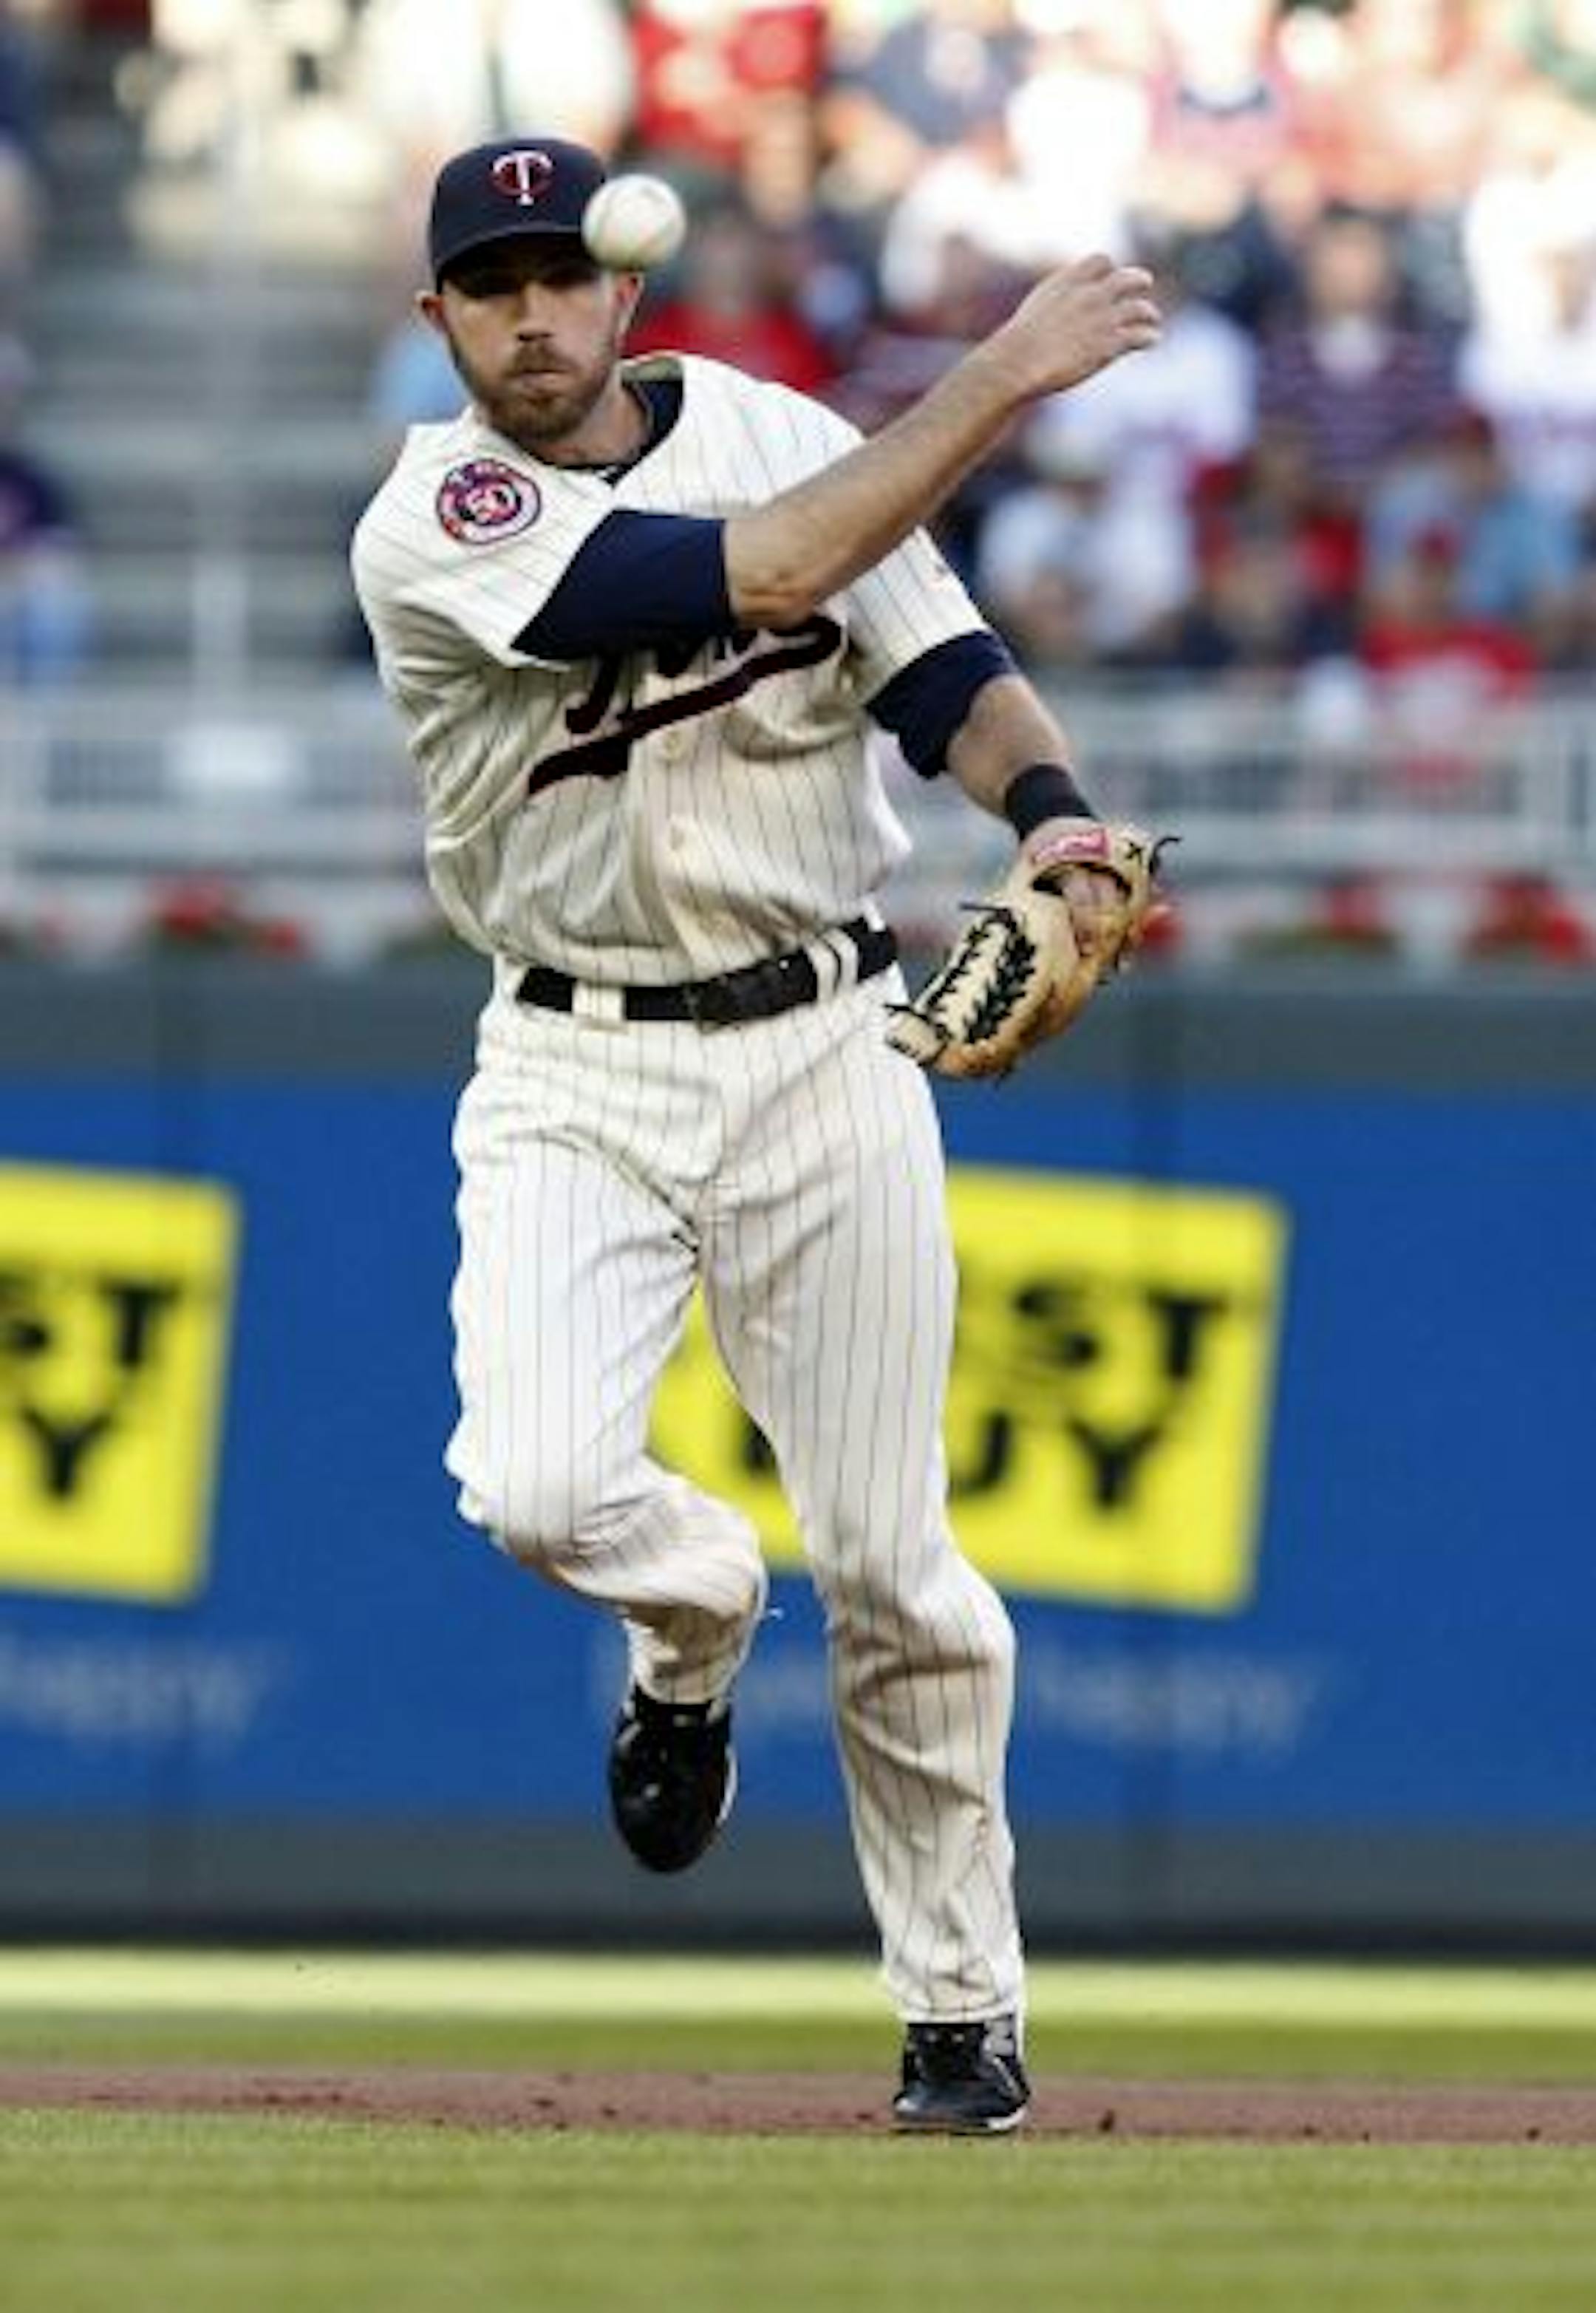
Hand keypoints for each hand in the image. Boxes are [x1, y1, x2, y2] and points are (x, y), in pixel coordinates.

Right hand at [991, 255, 1161, 399]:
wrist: (1020, 361)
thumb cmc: (1018, 343)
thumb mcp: (1036, 308)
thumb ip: (1055, 300)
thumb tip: (1057, 309)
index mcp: (1070, 281)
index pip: (1102, 261)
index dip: (1109, 269)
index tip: (1110, 276)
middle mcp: (1091, 294)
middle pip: (1128, 278)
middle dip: (1138, 280)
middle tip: (1144, 284)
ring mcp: (1103, 318)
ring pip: (1141, 308)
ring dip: (1149, 313)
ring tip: (1152, 319)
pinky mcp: (1110, 344)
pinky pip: (1142, 335)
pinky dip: (1150, 336)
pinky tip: (1152, 339)